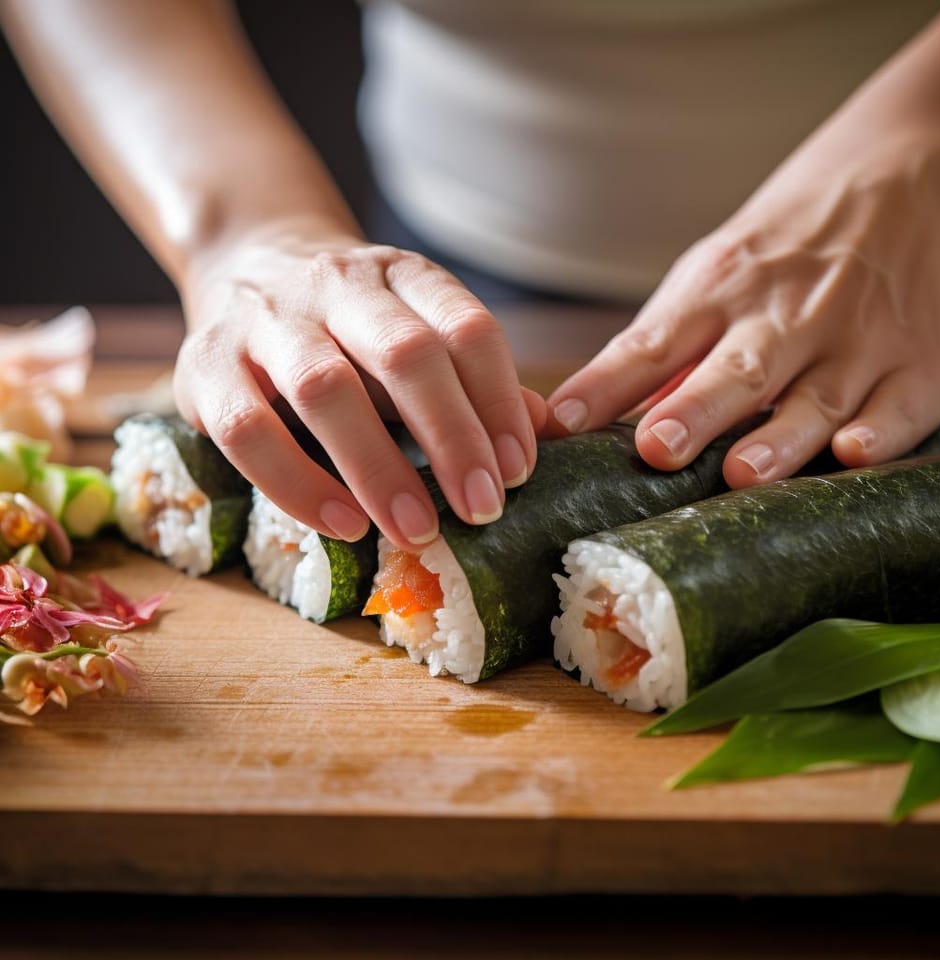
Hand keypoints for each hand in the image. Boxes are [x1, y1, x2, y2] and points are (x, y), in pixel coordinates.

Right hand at [175, 220, 545, 549]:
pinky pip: (249, 431)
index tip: (519, 469)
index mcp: (402, 275)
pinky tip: (342, 524)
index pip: (465, 329)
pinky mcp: (204, 366)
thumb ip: (472, 380)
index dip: (499, 401)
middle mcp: (336, 285)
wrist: (244, 261)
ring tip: (418, 530)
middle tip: (484, 508)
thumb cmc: (349, 325)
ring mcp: (265, 321)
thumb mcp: (414, 332)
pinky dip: (298, 485)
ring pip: (325, 388)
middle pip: (405, 355)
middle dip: (452, 438)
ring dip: (379, 468)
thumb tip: (542, 430)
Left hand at [548, 127, 939, 485]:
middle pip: (735, 372)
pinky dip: (882, 430)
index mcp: (720, 292)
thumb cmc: (789, 240)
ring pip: (817, 398)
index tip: (559, 423)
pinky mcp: (922, 362)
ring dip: (780, 438)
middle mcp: (784, 318)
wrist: (916, 166)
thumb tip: (604, 418)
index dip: (603, 386)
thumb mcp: (718, 270)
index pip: (651, 344)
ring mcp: (857, 340)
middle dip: (695, 411)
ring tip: (741, 473)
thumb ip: (670, 347)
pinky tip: (855, 451)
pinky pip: (902, 403)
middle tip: (657, 448)